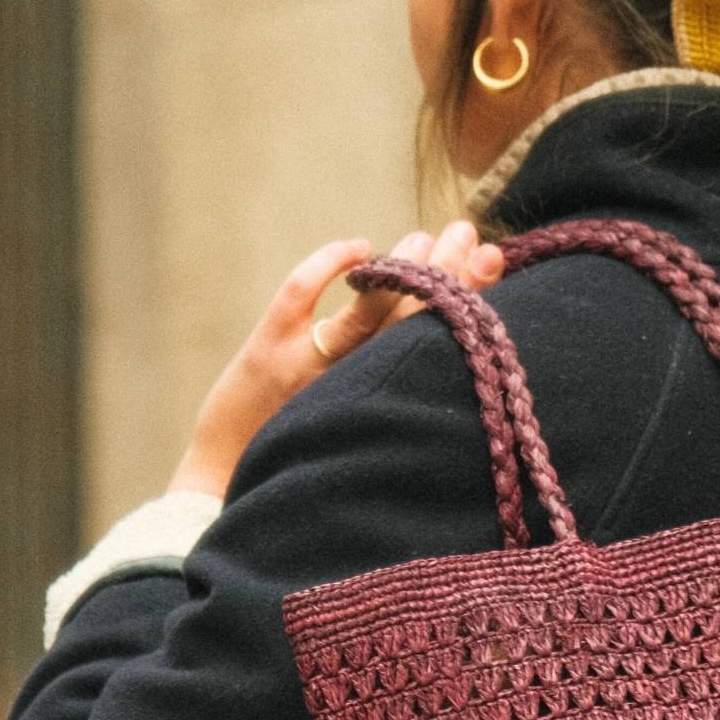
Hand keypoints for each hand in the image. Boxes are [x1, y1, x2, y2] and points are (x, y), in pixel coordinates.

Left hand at [166, 220, 504, 498]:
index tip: (493, 260)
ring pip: (369, 308)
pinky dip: (331, 263)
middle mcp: (354, 386)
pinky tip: (359, 247)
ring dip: (403, 266)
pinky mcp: (268, 351)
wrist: (227, 484)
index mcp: (389, 409)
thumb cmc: (306, 460)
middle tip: (467, 234)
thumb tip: (444, 355)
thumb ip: (402, 395)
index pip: (443, 346)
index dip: (474, 300)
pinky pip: (303, 293)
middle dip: (449, 272)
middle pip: (415, 320)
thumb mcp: (367, 433)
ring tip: (427, 237)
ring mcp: (310, 364)